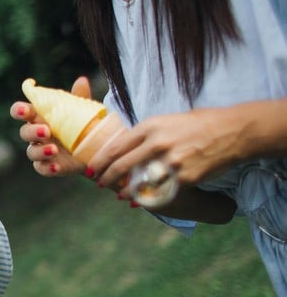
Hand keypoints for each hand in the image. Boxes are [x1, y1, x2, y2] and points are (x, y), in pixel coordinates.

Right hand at [9, 76, 88, 177]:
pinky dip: (47, 168)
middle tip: (46, 131)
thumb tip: (81, 80)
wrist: (98, 149)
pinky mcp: (50, 166)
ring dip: (39, 150)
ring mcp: (42, 151)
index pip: (21, 111)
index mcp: (40, 117)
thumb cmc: (84, 125)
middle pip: (24, 132)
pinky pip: (41, 168)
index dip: (19, 110)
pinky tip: (56, 166)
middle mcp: (37, 134)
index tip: (26, 110)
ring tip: (54, 149)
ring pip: (31, 152)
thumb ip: (79, 97)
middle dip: (31, 131)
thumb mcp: (82, 111)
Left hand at [89, 106, 248, 191]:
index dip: (100, 161)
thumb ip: (145, 134)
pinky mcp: (184, 177)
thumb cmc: (197, 124)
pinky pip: (159, 192)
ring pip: (137, 182)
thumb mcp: (166, 121)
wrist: (231, 132)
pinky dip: (146, 199)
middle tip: (98, 184)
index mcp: (149, 127)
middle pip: (121, 165)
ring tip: (119, 196)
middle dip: (106, 178)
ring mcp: (170, 162)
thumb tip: (124, 146)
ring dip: (125, 192)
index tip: (91, 169)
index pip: (115, 147)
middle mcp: (156, 144)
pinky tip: (139, 202)